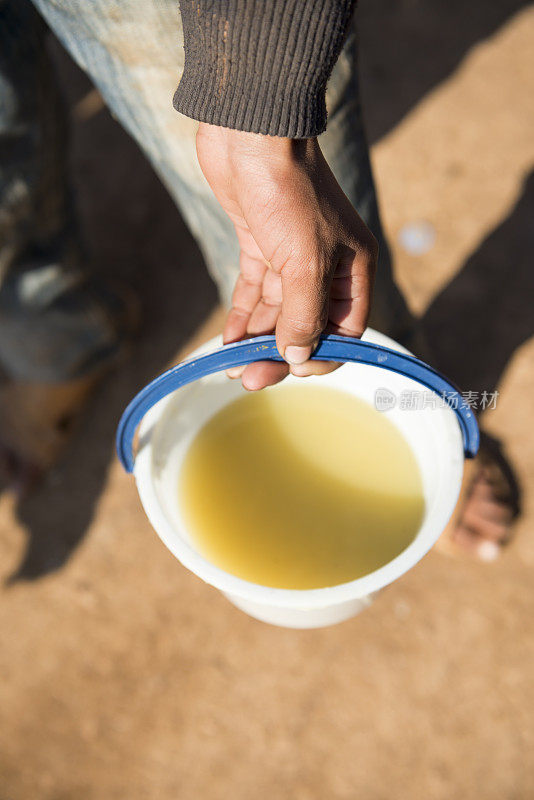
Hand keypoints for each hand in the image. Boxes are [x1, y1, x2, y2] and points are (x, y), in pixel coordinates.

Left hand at [196, 123, 377, 389]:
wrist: (253, 133)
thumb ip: (304, 314)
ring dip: (256, 340)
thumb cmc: (290, 192)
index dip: (320, 355)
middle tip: (249, 378)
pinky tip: (227, 339)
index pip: (345, 330)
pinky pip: (255, 291)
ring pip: (277, 311)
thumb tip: (298, 356)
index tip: (291, 369)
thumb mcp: (304, 262)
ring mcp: (292, 256)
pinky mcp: (261, 244)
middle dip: (279, 353)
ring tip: (231, 366)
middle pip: (307, 325)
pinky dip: (242, 315)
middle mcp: (327, 266)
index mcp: (354, 270)